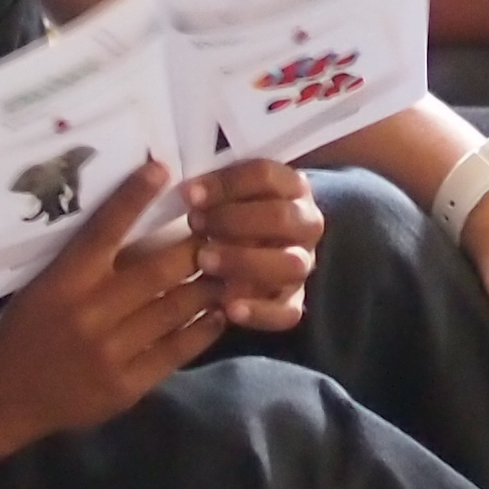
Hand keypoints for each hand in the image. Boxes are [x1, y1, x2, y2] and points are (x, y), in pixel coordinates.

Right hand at [0, 161, 225, 449]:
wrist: (1, 398)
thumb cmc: (24, 332)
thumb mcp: (44, 288)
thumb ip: (86, 264)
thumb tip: (139, 230)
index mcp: (64, 282)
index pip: (104, 230)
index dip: (134, 197)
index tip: (162, 168)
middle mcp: (89, 312)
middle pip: (157, 269)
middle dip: (196, 245)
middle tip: (223, 228)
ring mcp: (109, 351)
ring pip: (175, 308)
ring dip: (209, 285)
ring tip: (233, 267)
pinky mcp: (125, 385)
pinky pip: (175, 351)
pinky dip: (202, 329)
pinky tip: (219, 313)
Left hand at [181, 158, 321, 334]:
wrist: (260, 249)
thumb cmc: (232, 215)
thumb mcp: (228, 195)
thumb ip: (213, 191)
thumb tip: (181, 192)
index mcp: (292, 188)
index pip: (265, 176)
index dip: (226, 183)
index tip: (189, 194)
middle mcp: (306, 224)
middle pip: (281, 217)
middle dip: (235, 220)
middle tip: (195, 224)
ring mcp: (303, 264)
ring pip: (289, 264)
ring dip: (244, 261)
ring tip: (205, 261)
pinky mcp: (294, 301)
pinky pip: (286, 312)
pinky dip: (258, 312)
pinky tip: (227, 308)